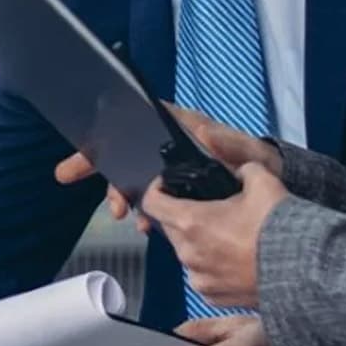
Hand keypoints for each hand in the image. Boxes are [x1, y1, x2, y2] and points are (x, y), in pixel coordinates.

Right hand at [55, 105, 283, 232]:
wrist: (278, 195)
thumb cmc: (265, 166)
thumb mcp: (252, 155)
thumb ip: (231, 144)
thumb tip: (203, 130)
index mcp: (186, 127)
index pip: (139, 117)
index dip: (108, 125)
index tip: (87, 141)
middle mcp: (173, 145)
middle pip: (124, 147)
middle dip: (96, 161)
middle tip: (68, 174)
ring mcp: (173, 169)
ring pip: (133, 176)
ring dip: (120, 194)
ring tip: (121, 214)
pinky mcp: (178, 192)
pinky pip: (150, 199)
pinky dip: (142, 212)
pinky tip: (144, 227)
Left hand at [142, 162, 286, 307]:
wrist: (304, 270)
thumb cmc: (280, 228)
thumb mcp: (261, 179)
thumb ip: (242, 167)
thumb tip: (239, 170)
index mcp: (191, 222)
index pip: (152, 202)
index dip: (158, 188)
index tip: (169, 185)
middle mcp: (189, 253)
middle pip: (169, 227)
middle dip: (182, 214)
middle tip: (209, 207)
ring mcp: (200, 278)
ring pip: (186, 252)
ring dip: (198, 240)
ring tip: (228, 233)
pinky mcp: (214, 296)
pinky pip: (202, 274)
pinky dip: (211, 264)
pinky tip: (235, 255)